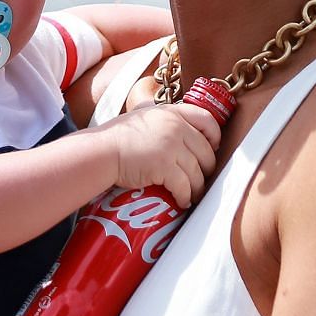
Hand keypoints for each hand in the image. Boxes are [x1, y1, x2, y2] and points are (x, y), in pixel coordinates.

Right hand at [95, 101, 220, 203]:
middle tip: (201, 178)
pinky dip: (185, 197)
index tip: (212, 148)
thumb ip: (160, 118)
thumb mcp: (142, 116)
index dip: (214, 136)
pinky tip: (182, 202)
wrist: (101, 151)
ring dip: (197, 188)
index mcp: (171, 113)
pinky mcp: (165, 167)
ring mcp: (171, 147)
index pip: (207, 120)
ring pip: (197, 173)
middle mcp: (175, 127)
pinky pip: (184, 187)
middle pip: (205, 151)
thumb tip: (174, 126)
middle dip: (206, 168)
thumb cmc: (116, 137)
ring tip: (192, 195)